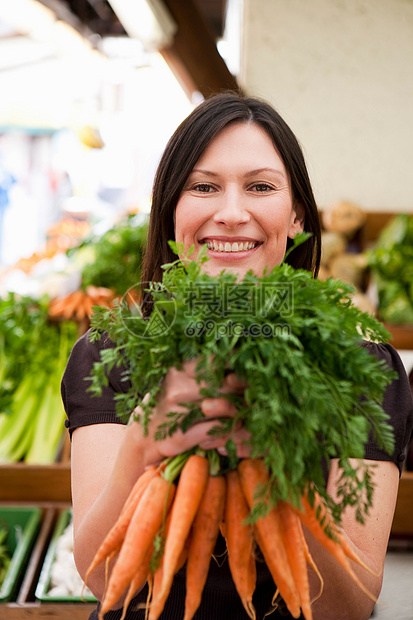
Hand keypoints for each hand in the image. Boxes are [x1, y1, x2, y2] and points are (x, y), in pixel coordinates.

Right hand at [133, 360, 250, 465]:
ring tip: (241, 415)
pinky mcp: (181, 435)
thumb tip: (238, 361)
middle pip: (223, 384)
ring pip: (222, 406)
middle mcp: (177, 388)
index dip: (236, 363)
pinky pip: (216, 430)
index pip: (214, 360)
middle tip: (251, 396)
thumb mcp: (180, 382)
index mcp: (178, 370)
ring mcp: (178, 412)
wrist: (143, 437)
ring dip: (238, 412)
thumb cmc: (169, 405)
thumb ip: (204, 373)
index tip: (249, 366)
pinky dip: (228, 431)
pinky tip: (230, 431)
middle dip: (242, 391)